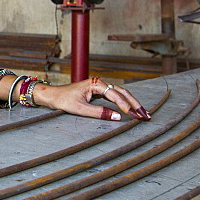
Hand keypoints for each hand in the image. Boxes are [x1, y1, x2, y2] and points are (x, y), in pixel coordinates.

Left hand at [33, 76, 150, 121]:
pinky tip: (133, 111)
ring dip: (133, 104)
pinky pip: (116, 97)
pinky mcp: (100, 92)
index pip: (115, 95)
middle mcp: (100, 83)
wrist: (54, 96)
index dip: (125, 105)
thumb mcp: (81, 109)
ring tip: (144, 114)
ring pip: (121, 94)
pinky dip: (125, 104)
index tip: (134, 115)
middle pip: (123, 92)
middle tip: (146, 115)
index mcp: (96, 83)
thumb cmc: (64, 100)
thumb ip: (99, 113)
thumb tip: (118, 117)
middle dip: (135, 104)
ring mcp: (101, 87)